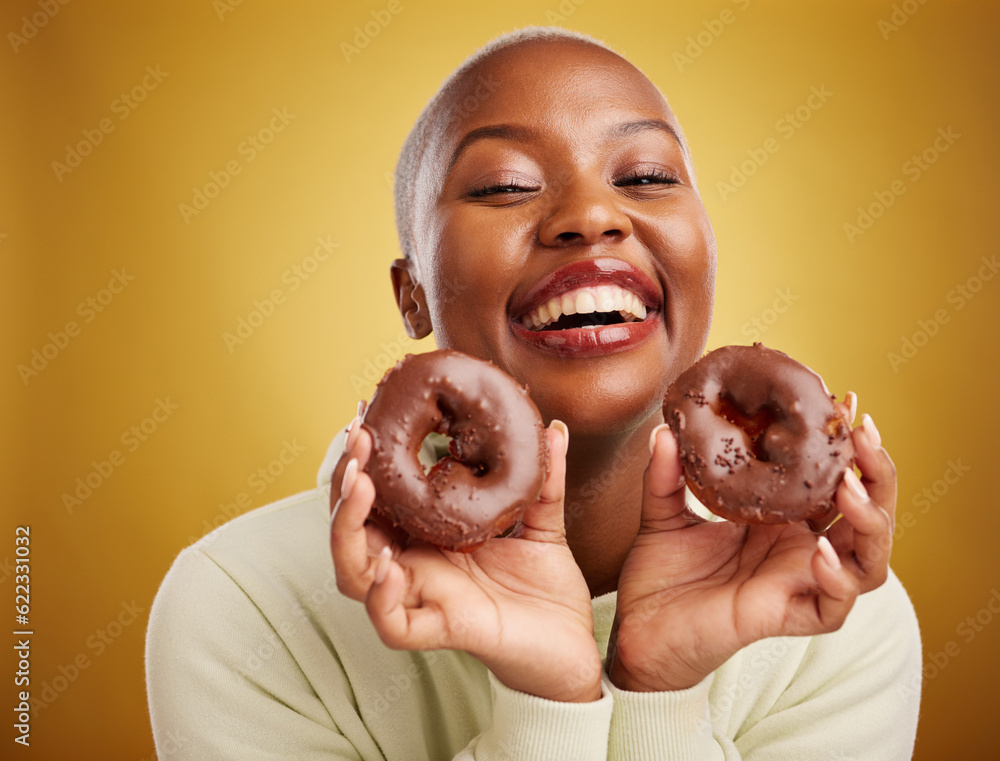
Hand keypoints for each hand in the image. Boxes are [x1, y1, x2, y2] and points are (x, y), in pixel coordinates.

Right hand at [329, 419, 602, 702]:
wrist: (572, 644)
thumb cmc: (546, 587)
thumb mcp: (543, 523)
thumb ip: (544, 479)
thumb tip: (554, 429)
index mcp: (428, 535)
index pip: (378, 497)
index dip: (363, 461)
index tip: (364, 416)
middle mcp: (414, 565)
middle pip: (351, 529)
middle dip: (343, 484)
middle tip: (357, 441)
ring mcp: (422, 598)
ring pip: (353, 574)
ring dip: (346, 529)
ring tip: (361, 486)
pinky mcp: (440, 631)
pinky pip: (392, 624)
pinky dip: (381, 597)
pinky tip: (391, 566)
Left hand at [607, 400, 894, 692]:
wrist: (638, 630)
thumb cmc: (659, 575)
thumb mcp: (661, 514)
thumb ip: (665, 474)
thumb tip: (664, 430)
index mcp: (779, 519)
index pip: (831, 478)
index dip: (846, 445)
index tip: (846, 400)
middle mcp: (798, 548)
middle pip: (867, 515)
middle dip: (877, 474)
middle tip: (860, 436)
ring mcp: (799, 583)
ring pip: (869, 561)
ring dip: (869, 522)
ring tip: (846, 489)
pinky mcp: (789, 617)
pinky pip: (835, 606)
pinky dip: (838, 578)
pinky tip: (819, 549)